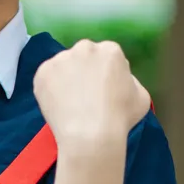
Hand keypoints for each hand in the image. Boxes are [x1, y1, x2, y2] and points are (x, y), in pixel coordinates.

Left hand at [33, 40, 150, 146]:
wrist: (90, 135)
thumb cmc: (120, 117)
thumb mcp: (141, 96)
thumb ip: (130, 80)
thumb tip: (119, 78)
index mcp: (110, 50)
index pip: (107, 56)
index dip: (105, 74)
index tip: (103, 89)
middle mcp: (85, 48)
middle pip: (84, 56)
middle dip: (84, 71)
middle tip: (85, 95)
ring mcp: (61, 59)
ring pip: (64, 66)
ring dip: (66, 78)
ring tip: (70, 103)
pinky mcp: (42, 72)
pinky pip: (47, 78)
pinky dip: (50, 89)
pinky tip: (58, 105)